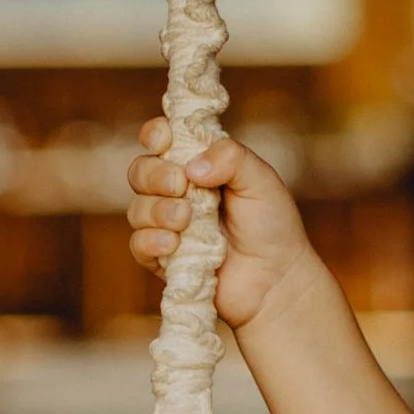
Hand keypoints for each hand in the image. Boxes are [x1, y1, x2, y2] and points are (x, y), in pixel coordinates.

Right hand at [124, 120, 316, 333]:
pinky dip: (151, 241)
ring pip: (137, 208)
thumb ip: (231, 158)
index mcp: (198, 165)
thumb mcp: (261, 180)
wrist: (277, 279)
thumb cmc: (272, 225)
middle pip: (140, 171)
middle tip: (181, 186)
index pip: (161, 139)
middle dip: (156, 175)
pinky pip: (138, 244)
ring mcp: (168, 226)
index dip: (155, 135)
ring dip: (157, 210)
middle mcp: (177, 192)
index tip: (163, 140)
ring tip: (186, 219)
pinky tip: (173, 244)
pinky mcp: (163, 258)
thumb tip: (192, 168)